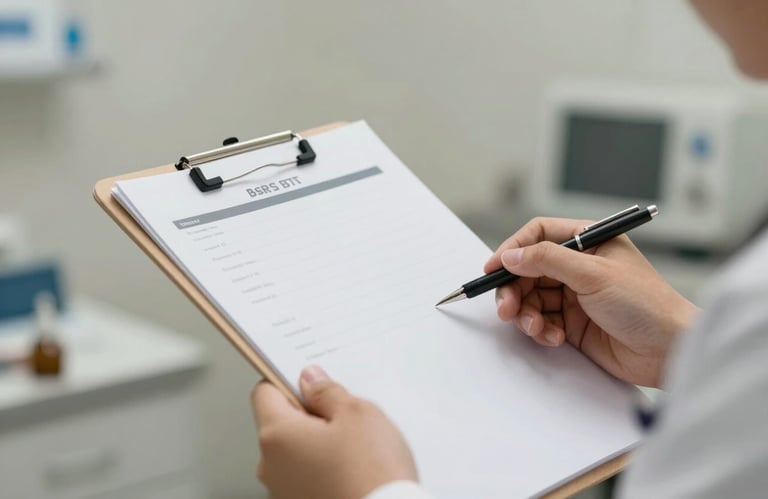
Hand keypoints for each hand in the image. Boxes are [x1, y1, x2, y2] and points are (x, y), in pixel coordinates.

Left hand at [251, 366, 416, 498]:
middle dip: (312, 416)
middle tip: (347, 418)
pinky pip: (307, 477)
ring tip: (357, 450)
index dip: (290, 381)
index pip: (265, 393)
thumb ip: (328, 392)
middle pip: (282, 424)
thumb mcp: (358, 413)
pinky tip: (354, 472)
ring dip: (320, 445)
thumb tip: (312, 382)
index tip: (314, 383)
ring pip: (297, 453)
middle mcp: (271, 466)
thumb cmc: (371, 474)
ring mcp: (283, 492)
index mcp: (277, 435)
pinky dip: (326, 471)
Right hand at [485, 217, 698, 387]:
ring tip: (535, 328)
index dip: (513, 249)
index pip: (538, 235)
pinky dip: (541, 331)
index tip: (493, 267)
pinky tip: (555, 338)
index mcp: (588, 242)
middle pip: (528, 270)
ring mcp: (575, 296)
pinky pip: (542, 322)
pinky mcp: (573, 324)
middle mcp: (579, 266)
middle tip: (506, 308)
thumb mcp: (593, 274)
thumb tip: (511, 256)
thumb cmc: (646, 304)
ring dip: (525, 314)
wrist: (670, 350)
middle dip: (513, 289)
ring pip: (531, 298)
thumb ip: (547, 260)